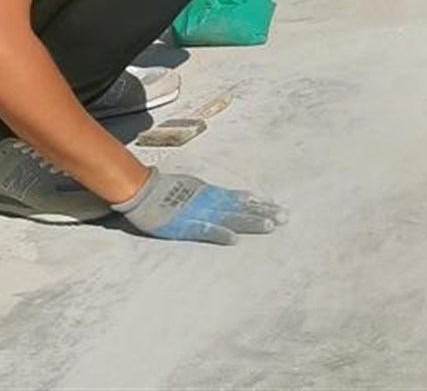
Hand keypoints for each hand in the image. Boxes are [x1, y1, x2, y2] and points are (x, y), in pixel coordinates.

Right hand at [112, 168, 287, 245]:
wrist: (140, 189)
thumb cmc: (162, 188)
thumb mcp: (190, 186)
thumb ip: (208, 194)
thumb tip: (225, 196)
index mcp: (209, 194)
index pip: (239, 199)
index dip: (258, 203)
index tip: (276, 206)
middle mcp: (209, 201)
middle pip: (241, 208)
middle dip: (263, 212)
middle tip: (285, 216)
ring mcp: (198, 212)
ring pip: (229, 217)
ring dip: (250, 222)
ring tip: (271, 226)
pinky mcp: (184, 224)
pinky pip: (204, 230)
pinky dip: (219, 234)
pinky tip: (234, 240)